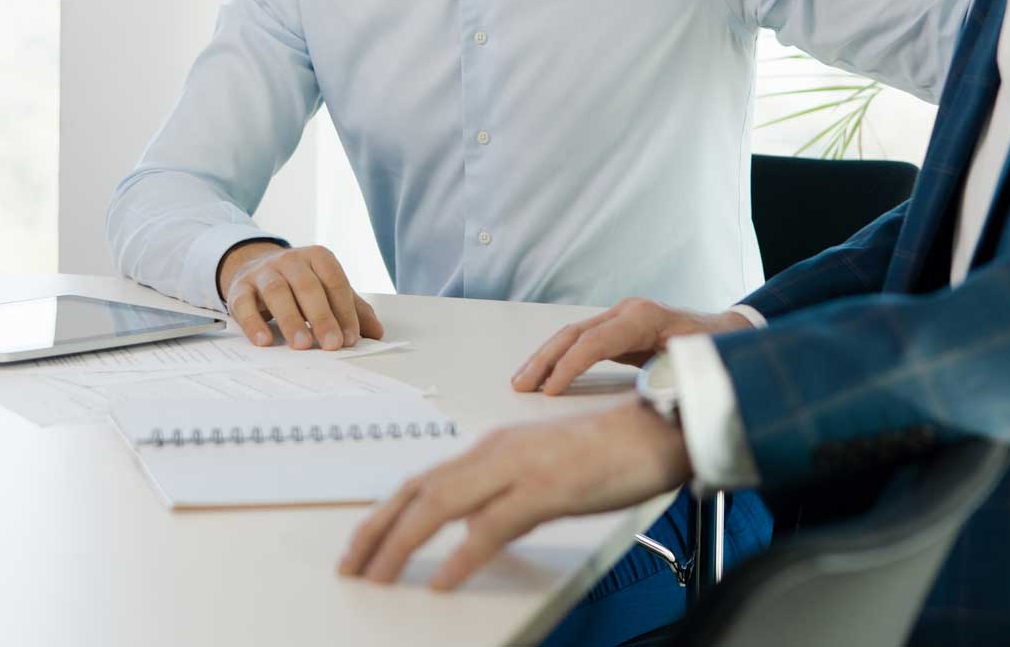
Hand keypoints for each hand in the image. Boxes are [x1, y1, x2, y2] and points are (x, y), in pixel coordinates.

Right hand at [219, 241, 383, 350]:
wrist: (254, 268)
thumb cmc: (298, 284)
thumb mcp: (327, 291)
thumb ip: (352, 309)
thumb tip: (377, 333)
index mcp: (317, 257)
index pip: (334, 281)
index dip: (344, 310)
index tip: (350, 338)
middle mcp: (290, 260)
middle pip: (307, 285)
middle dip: (321, 316)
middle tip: (331, 344)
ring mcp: (263, 272)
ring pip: (277, 291)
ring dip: (291, 319)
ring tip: (302, 345)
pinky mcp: (240, 288)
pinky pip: (244, 304)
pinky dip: (253, 323)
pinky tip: (264, 341)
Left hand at [339, 401, 690, 589]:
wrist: (659, 429)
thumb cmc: (607, 453)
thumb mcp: (541, 471)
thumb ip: (503, 493)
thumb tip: (469, 527)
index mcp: (492, 446)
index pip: (421, 479)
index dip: (384, 514)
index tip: (360, 545)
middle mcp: (496, 450)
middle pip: (419, 491)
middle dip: (377, 530)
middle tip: (351, 565)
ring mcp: (520, 467)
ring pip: (443, 504)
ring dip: (403, 543)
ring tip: (378, 576)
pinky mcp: (549, 488)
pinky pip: (494, 525)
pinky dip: (463, 555)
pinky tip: (444, 579)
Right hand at [511, 296, 750, 394]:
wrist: (729, 333)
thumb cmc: (717, 351)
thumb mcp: (697, 363)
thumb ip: (671, 377)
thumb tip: (651, 400)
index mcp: (645, 318)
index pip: (595, 342)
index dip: (569, 367)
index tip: (550, 392)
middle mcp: (628, 311)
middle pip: (575, 333)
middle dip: (545, 359)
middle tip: (521, 384)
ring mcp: (622, 317)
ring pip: (573, 335)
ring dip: (545, 357)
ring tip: (522, 381)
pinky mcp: (620, 330)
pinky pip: (583, 342)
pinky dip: (561, 358)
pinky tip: (546, 375)